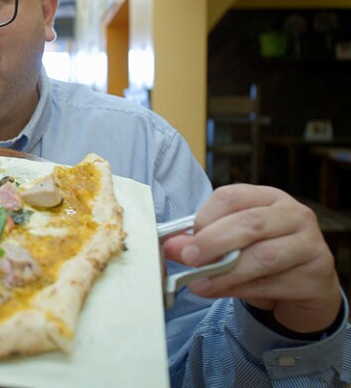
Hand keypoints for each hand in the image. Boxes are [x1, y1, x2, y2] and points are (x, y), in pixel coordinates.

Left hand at [162, 184, 341, 333]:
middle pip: (250, 223)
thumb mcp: (230, 246)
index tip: (184, 239)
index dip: (204, 217)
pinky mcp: (317, 274)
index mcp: (268, 197)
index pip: (231, 196)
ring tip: (199, 283)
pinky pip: (274, 282)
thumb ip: (201, 243)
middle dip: (213, 242)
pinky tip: (221, 292)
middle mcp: (294, 214)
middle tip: (188, 259)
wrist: (304, 290)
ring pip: (263, 256)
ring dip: (225, 272)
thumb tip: (170, 246)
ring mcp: (311, 243)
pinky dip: (241, 289)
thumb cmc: (262, 259)